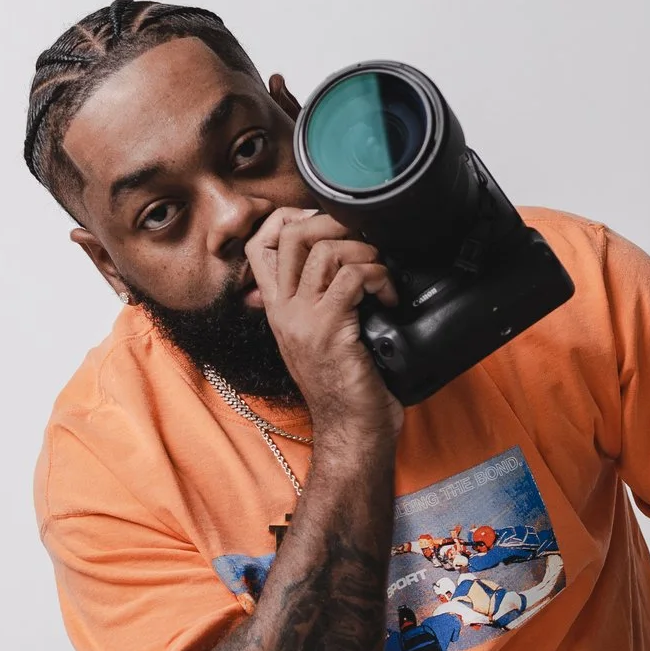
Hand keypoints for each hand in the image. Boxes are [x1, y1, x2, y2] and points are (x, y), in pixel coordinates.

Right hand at [245, 208, 401, 445]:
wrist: (352, 431)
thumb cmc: (347, 387)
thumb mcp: (321, 338)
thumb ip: (317, 303)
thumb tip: (338, 267)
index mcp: (277, 310)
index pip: (261, 244)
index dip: (290, 219)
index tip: (327, 225)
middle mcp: (284, 311)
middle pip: (289, 235)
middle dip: (333, 224)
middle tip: (362, 240)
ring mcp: (303, 319)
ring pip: (324, 251)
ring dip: (364, 252)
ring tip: (380, 273)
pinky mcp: (330, 329)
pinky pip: (352, 277)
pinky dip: (379, 277)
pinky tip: (389, 297)